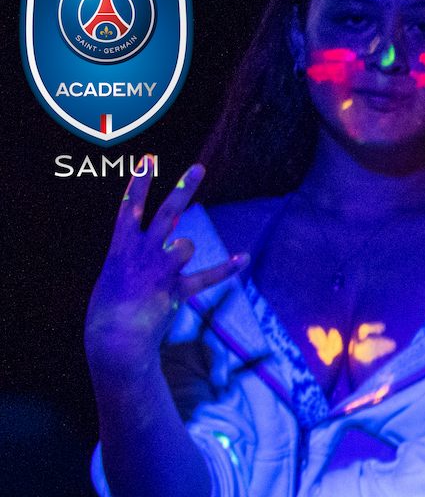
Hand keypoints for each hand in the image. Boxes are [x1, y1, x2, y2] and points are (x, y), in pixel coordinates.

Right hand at [85, 163, 247, 378]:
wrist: (114, 337)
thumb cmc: (109, 309)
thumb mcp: (115, 274)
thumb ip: (140, 255)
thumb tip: (174, 243)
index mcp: (121, 245)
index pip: (130, 205)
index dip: (141, 181)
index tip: (150, 159)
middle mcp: (142, 251)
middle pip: (167, 211)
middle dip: (183, 188)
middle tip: (199, 169)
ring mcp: (161, 269)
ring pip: (185, 244)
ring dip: (182, 251)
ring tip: (166, 271)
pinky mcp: (177, 290)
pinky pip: (207, 276)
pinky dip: (226, 268)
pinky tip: (243, 258)